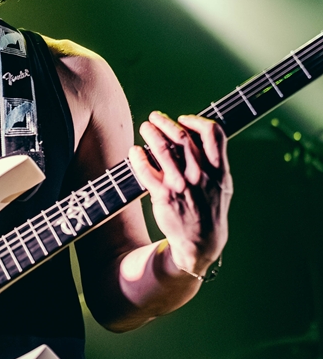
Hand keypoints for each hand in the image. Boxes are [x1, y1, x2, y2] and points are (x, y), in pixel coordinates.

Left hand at [128, 111, 232, 275]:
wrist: (201, 241)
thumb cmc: (210, 208)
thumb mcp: (223, 185)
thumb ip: (215, 160)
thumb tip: (197, 134)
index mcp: (219, 170)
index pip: (214, 134)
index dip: (197, 121)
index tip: (184, 120)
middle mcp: (201, 175)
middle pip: (182, 138)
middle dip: (166, 123)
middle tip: (155, 117)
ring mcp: (181, 186)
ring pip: (162, 150)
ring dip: (151, 134)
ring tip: (146, 128)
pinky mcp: (163, 196)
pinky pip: (146, 171)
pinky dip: (138, 157)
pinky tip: (135, 152)